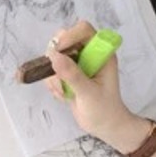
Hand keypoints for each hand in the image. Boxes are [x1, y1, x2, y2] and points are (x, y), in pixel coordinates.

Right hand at [44, 20, 142, 150]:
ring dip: (54, 76)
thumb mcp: (89, 93)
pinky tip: (65, 96)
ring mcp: (77, 64)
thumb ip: (72, 75)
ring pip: (54, 57)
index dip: (70, 36)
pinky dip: (53, 84)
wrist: (104, 126)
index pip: (84, 30)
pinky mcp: (68, 74)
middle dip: (57, 58)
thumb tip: (54, 56)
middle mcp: (89, 55)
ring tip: (66, 92)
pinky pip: (51, 72)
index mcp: (101, 54)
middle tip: (60, 76)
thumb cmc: (104, 109)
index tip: (59, 52)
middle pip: (64, 39)